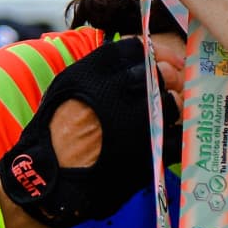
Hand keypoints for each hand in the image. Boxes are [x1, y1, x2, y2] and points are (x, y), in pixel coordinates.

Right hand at [0, 36, 175, 227]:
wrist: (51, 178)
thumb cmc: (52, 134)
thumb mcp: (67, 88)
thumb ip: (98, 72)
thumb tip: (125, 61)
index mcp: (99, 73)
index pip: (138, 49)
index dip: (151, 54)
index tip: (157, 61)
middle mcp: (123, 91)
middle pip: (161, 73)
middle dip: (165, 79)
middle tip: (164, 88)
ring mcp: (141, 120)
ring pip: (173, 102)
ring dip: (170, 107)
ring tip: (159, 116)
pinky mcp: (151, 149)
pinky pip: (176, 135)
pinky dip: (173, 135)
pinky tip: (161, 138)